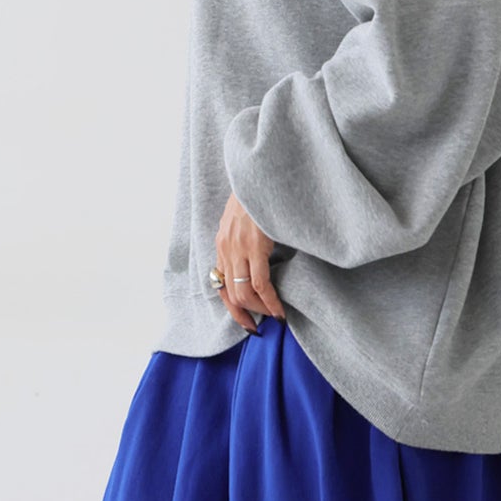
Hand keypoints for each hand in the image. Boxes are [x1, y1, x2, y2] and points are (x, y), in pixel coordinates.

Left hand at [215, 189, 287, 332]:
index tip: (245, 320)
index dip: (232, 308)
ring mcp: (238, 249)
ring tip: (274, 316)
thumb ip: (244, 241)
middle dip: (245, 315)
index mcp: (222, 244)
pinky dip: (270, 302)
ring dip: (259, 310)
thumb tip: (258, 260)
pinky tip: (279, 311)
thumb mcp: (244, 220)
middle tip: (260, 326)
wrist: (259, 174)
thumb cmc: (257, 196)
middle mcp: (225, 250)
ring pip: (243, 295)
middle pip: (230, 296)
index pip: (220, 286)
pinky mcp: (254, 247)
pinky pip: (260, 285)